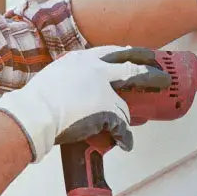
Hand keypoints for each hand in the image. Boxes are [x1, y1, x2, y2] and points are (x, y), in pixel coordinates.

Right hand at [0, 46, 170, 162]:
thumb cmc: (37, 99)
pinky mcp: (105, 111)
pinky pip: (121, 127)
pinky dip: (124, 137)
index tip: (141, 54)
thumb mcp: (56, 75)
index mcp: (82, 60)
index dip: (131, 54)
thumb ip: (71, 77)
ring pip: (125, 106)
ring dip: (129, 117)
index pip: (113, 52)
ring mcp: (103, 91)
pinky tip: (126, 144)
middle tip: (162, 78)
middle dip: (151, 74)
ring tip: (136, 123)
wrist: (34, 114)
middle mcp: (96, 71)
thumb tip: (76, 88)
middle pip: (133, 70)